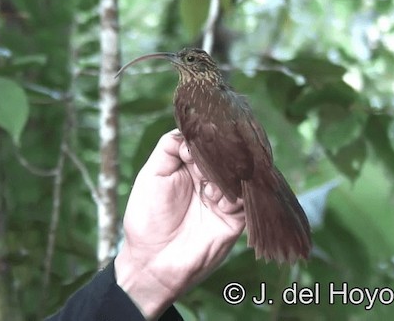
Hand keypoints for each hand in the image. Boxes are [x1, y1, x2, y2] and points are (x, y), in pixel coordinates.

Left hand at [115, 129, 244, 318]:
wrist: (153, 263)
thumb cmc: (147, 219)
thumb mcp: (151, 175)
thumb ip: (169, 148)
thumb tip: (190, 131)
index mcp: (189, 167)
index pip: (205, 142)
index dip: (202, 140)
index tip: (191, 149)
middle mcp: (209, 179)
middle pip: (224, 156)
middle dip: (216, 157)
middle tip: (203, 166)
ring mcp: (223, 198)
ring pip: (237, 175)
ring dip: (225, 177)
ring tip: (208, 188)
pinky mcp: (235, 218)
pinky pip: (246, 200)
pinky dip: (235, 196)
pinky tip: (217, 201)